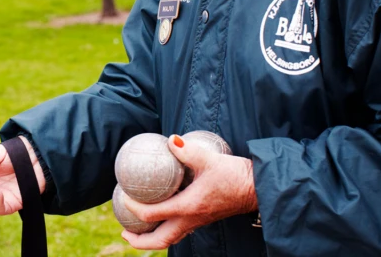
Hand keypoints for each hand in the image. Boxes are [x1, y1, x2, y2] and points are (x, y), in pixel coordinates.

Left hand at [121, 134, 256, 249]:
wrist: (257, 188)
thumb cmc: (235, 175)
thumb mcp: (210, 159)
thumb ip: (188, 150)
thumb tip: (171, 140)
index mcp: (188, 207)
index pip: (153, 214)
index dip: (134, 208)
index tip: (123, 197)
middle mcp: (191, 220)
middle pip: (160, 240)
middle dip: (139, 240)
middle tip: (123, 231)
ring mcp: (197, 222)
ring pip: (170, 239)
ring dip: (151, 239)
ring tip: (136, 231)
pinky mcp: (203, 219)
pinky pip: (179, 232)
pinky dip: (165, 230)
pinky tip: (160, 218)